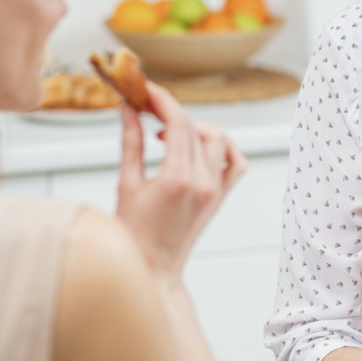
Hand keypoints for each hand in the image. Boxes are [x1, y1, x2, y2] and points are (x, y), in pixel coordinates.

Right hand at [114, 83, 245, 277]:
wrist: (154, 270)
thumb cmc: (134, 236)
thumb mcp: (126, 184)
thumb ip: (131, 142)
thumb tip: (128, 110)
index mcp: (177, 178)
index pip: (177, 122)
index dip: (162, 100)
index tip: (146, 90)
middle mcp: (202, 182)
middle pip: (194, 128)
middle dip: (169, 110)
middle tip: (147, 106)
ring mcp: (215, 190)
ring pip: (218, 139)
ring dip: (195, 127)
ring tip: (168, 131)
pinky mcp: (219, 198)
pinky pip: (235, 163)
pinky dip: (222, 148)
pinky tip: (200, 147)